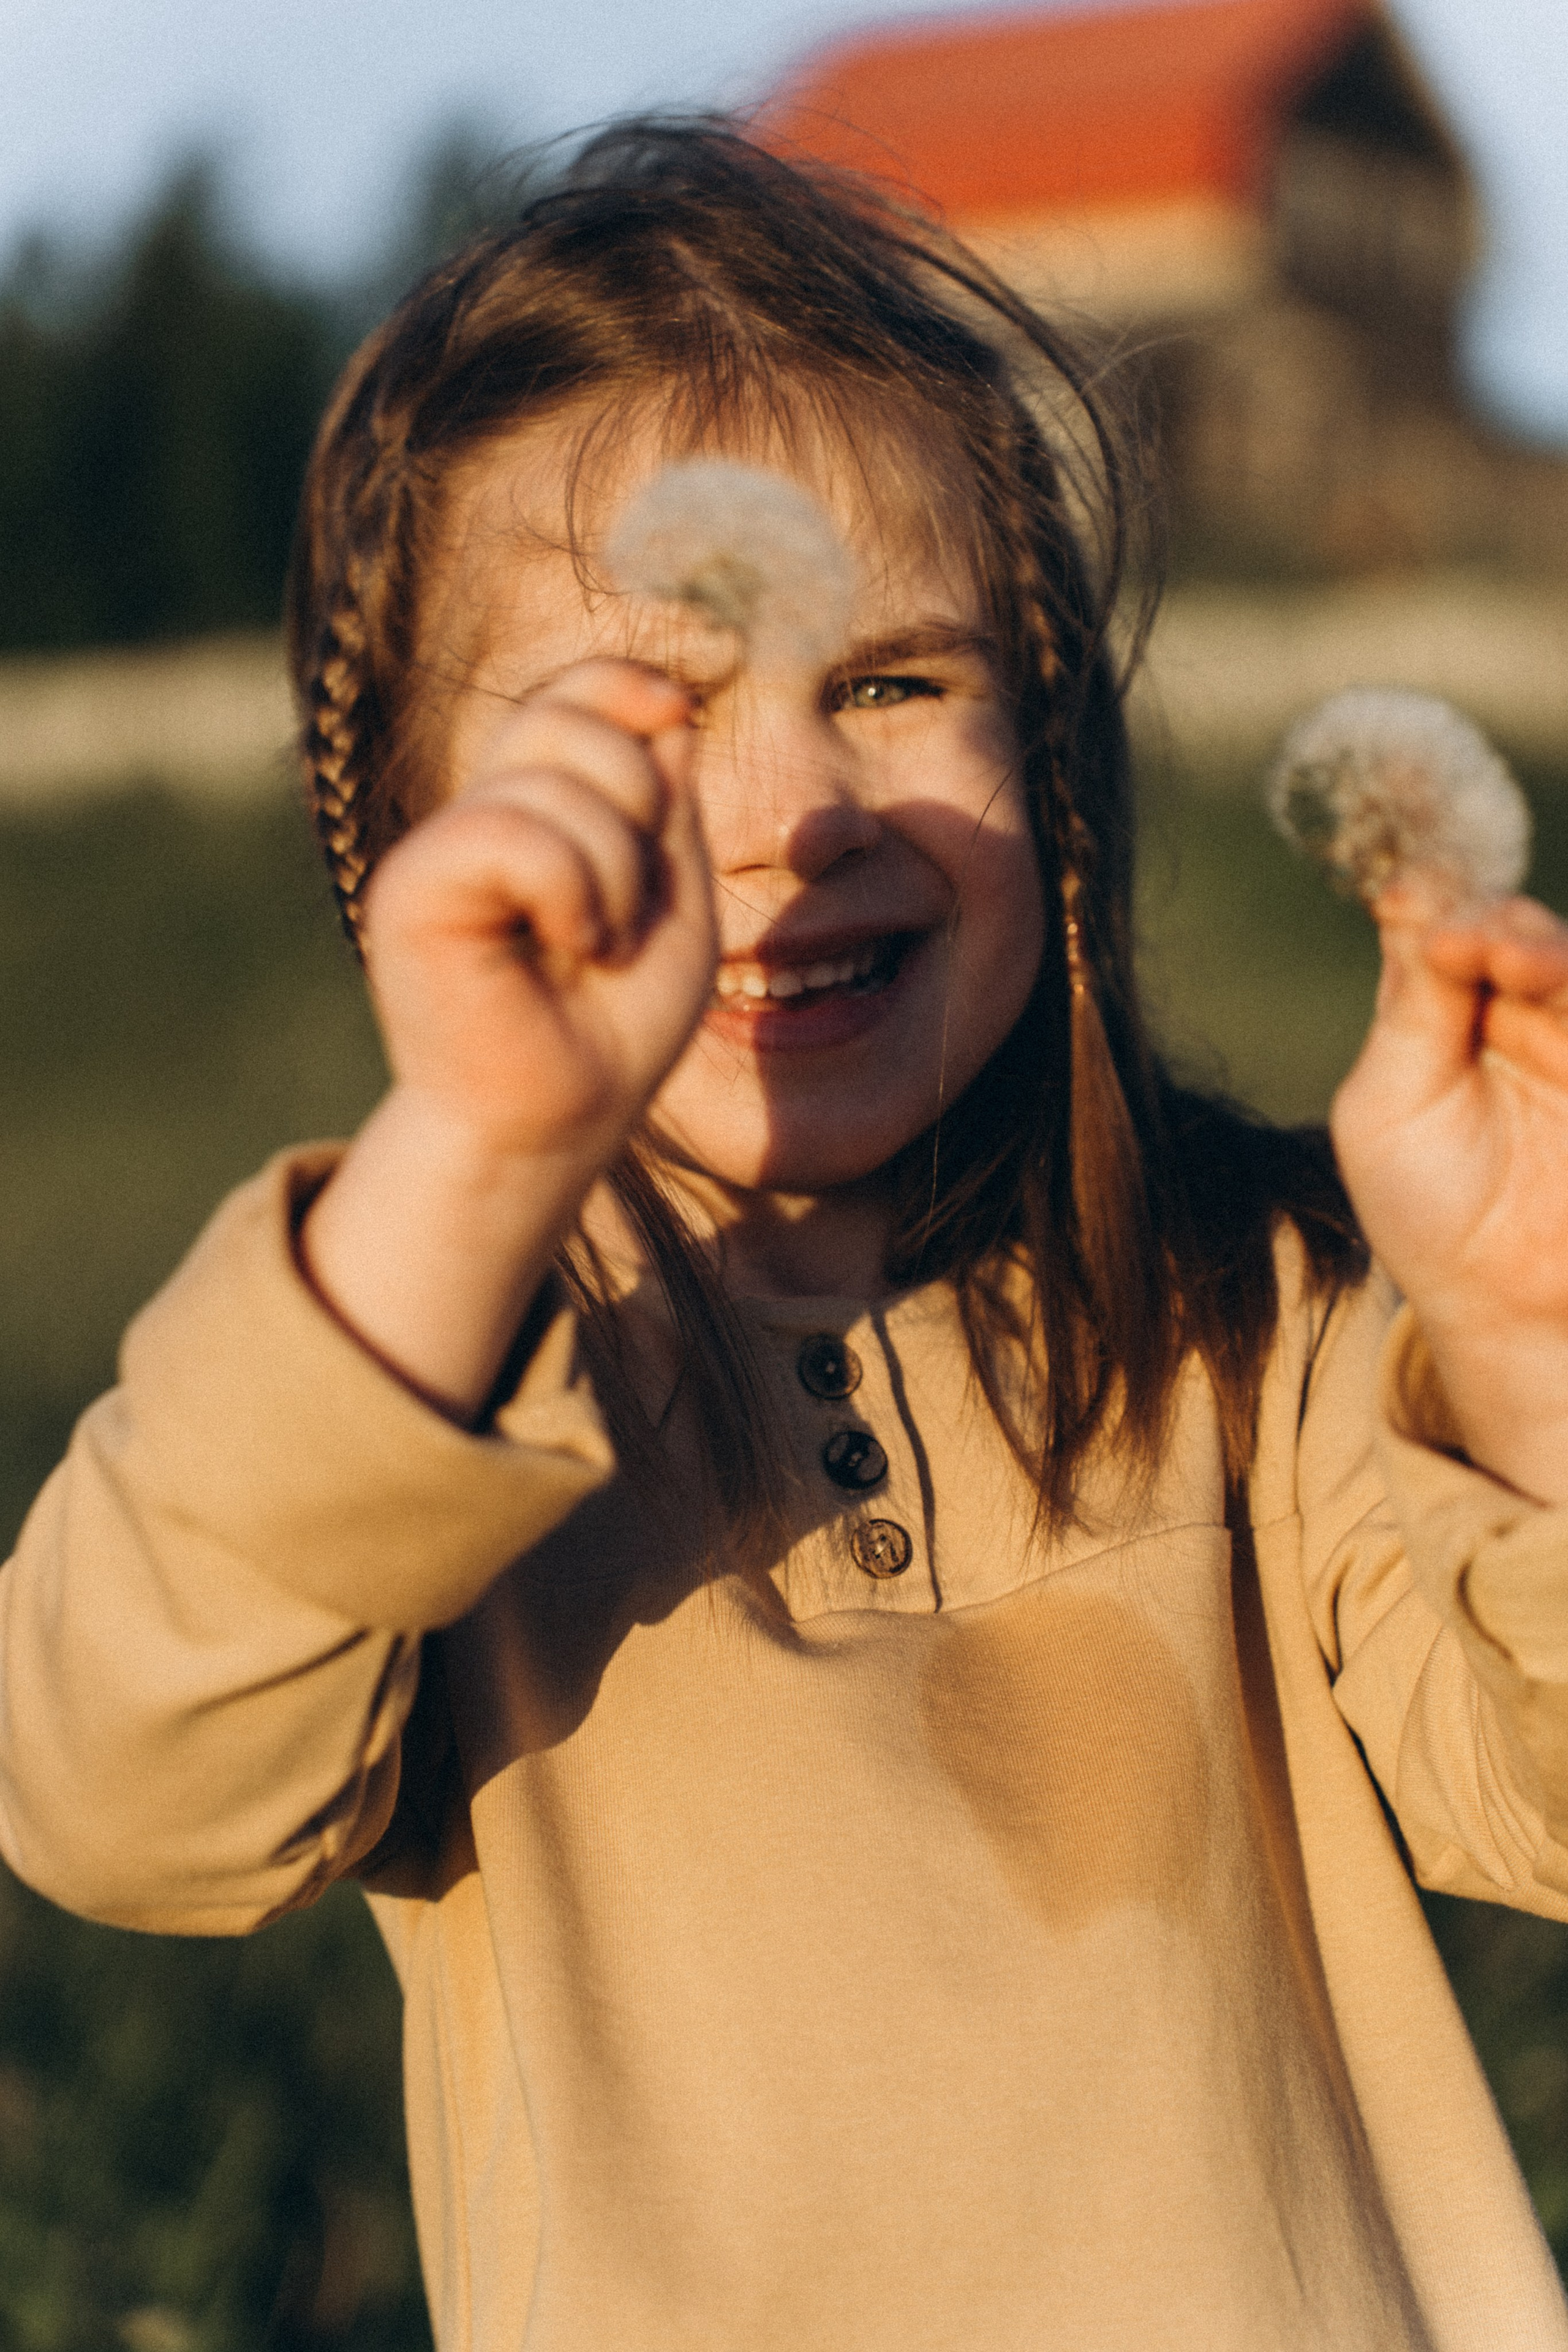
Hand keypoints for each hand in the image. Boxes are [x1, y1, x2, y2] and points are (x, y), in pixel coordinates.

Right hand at [366, 660, 716, 1159]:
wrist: (561, 1119)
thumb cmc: (614, 1026)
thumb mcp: (673, 902)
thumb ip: (670, 810)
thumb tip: (668, 710)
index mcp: (537, 808)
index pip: (570, 693)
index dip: (623, 686)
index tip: (674, 715)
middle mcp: (481, 815)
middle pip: (564, 715)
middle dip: (637, 797)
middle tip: (630, 901)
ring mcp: (441, 847)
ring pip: (550, 778)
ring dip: (613, 870)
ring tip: (599, 945)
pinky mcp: (411, 887)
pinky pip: (508, 832)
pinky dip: (567, 888)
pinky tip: (565, 945)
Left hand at [1331, 886, 1567, 1498]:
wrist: (1505, 1308)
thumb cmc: (1429, 1212)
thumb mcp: (1387, 1107)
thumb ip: (1410, 1008)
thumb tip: (1409, 897)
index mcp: (1443, 1010)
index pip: (1439, 924)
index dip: (1430, 889)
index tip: (1411, 881)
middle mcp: (1514, 1011)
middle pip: (1514, 930)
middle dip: (1496, 921)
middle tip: (1472, 938)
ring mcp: (1566, 1041)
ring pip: (1564, 966)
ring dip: (1542, 950)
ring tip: (1516, 961)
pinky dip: (1563, 983)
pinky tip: (1541, 981)